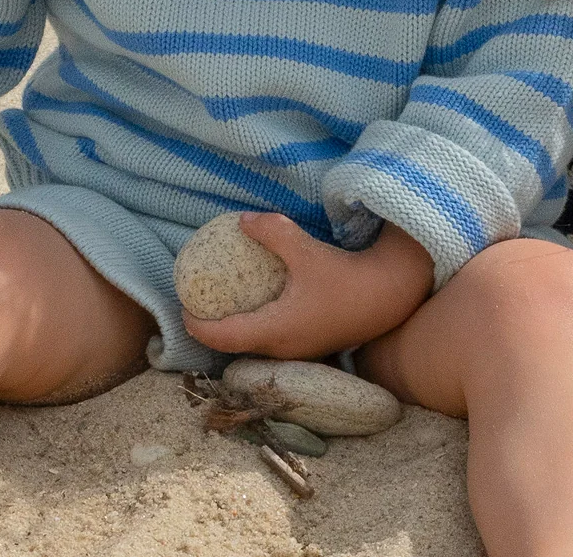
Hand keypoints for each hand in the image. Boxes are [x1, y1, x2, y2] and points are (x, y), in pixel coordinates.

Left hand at [182, 212, 433, 359]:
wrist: (390, 297)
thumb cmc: (346, 278)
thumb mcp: (306, 251)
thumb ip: (273, 233)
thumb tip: (242, 220)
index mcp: (272, 331)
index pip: (219, 337)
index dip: (195, 323)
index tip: (182, 305)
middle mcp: (281, 349)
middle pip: (234, 345)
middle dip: (214, 326)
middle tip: (205, 298)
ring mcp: (299, 351)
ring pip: (256, 344)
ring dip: (239, 326)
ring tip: (232, 299)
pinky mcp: (313, 345)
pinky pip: (275, 339)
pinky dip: (261, 324)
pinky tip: (268, 301)